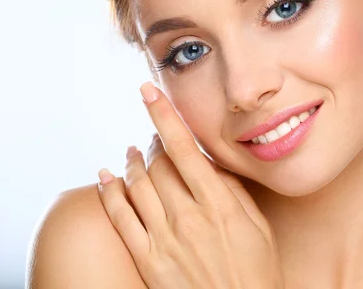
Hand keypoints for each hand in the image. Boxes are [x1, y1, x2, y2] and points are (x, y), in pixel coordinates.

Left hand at [97, 82, 284, 288]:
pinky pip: (121, 220)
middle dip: (151, 142)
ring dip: (131, 162)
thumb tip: (207, 162)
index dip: (164, 116)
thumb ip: (231, 190)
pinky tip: (105, 176)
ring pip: (137, 187)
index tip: (150, 92)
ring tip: (131, 150)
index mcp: (219, 205)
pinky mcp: (149, 261)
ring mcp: (165, 240)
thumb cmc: (257, 271)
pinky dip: (109, 193)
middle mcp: (188, 218)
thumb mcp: (257, 225)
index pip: (184, 149)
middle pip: (158, 164)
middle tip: (153, 135)